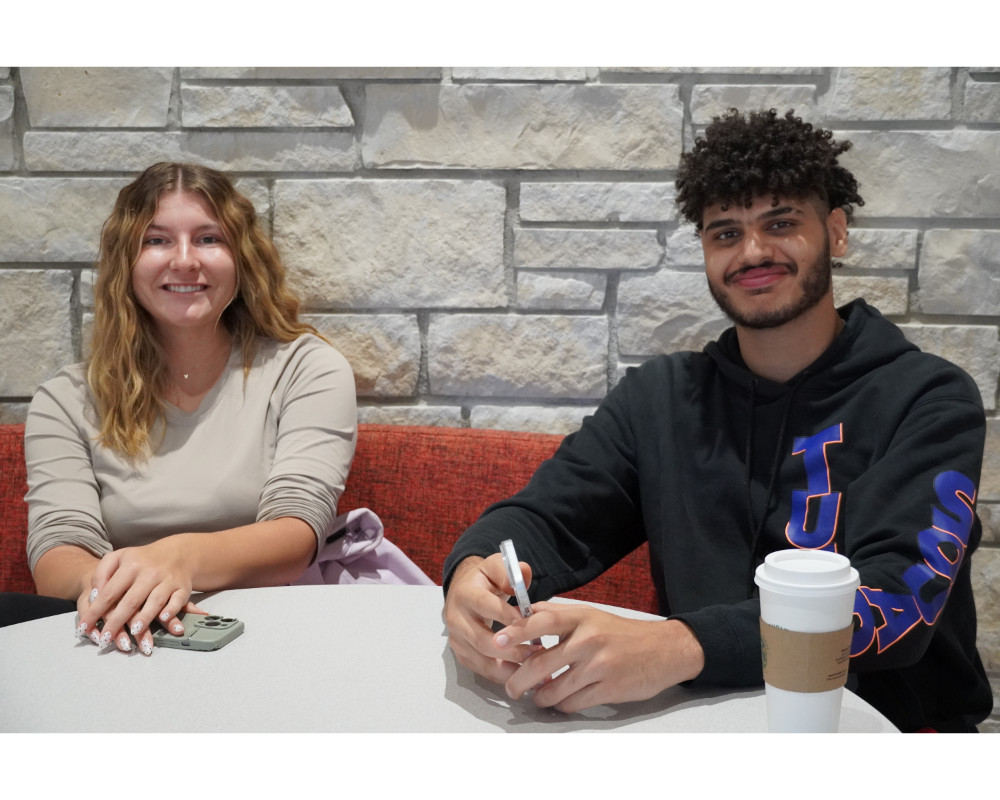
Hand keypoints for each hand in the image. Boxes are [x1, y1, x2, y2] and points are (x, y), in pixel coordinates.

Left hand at [76, 536, 205, 655]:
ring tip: (134, 632)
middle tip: (105, 640)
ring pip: (155, 601)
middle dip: (117, 622)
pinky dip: (171, 610)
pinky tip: (163, 618)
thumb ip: (102, 574)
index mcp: (130, 566)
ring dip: (145, 618)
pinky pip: (177, 601)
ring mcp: (167, 580)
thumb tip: (94, 596)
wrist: (176, 553)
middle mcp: (149, 573)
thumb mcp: (118, 558)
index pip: (109, 592)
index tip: (83, 628)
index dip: (95, 611)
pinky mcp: (183, 588)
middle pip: (131, 601)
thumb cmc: (141, 560)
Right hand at [444, 554, 542, 683]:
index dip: (506, 616)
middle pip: (482, 640)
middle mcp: (456, 619)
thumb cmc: (484, 580)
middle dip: (511, 649)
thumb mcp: (495, 567)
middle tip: (537, 653)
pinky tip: (523, 675)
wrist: (461, 593)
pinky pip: (482, 670)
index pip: (485, 606)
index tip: (529, 623)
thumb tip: (524, 575)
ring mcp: (457, 640)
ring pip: (483, 660)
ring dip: (509, 667)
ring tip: (534, 669)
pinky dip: (503, 675)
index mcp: (465, 594)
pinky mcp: (462, 655)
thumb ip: (509, 571)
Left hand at [494, 602, 704, 712]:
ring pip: (555, 690)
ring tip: (537, 697)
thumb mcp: (591, 615)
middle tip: (511, 687)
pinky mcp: (609, 690)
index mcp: (582, 617)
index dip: (517, 631)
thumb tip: (524, 616)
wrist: (664, 650)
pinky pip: (573, 703)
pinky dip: (562, 705)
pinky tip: (562, 701)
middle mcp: (589, 640)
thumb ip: (559, 616)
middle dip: (519, 679)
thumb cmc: (621, 633)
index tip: (497, 641)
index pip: (543, 621)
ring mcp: (599, 666)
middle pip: (541, 663)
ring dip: (540, 697)